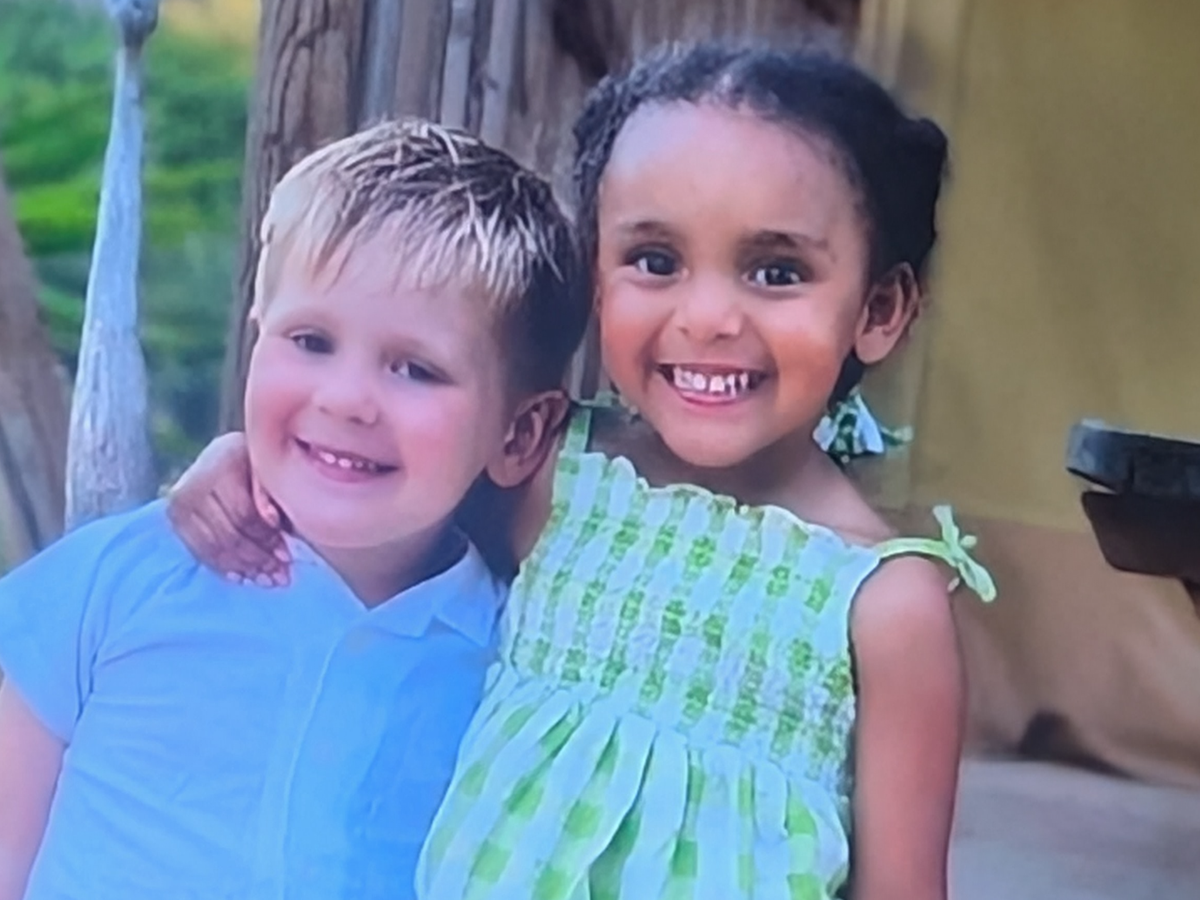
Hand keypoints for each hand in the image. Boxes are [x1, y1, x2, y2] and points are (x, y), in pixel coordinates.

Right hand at [165, 432, 290, 584]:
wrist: (225, 456)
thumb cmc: (259, 466)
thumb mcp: (272, 473)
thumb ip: (272, 495)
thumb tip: (273, 521)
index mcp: (224, 462)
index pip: (243, 514)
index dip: (267, 539)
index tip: (288, 557)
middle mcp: (194, 480)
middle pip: (227, 534)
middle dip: (258, 560)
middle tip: (280, 577)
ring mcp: (180, 500)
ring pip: (214, 547)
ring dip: (243, 568)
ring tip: (266, 580)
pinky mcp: (174, 517)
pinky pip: (200, 551)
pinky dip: (223, 567)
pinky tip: (243, 577)